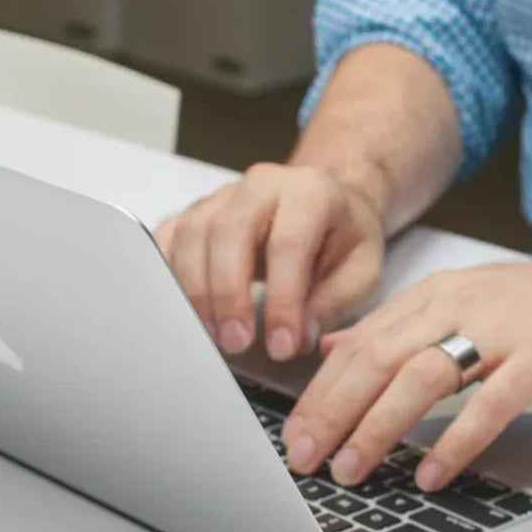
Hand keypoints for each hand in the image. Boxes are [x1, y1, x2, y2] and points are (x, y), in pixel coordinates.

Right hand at [154, 164, 384, 360]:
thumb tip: (298, 335)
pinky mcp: (195, 210)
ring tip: (213, 336)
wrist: (327, 203)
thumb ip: (334, 302)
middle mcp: (262, 185)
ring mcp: (223, 195)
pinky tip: (179, 309)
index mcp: (310, 193)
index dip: (282, 300)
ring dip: (196, 290)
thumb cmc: (344, 238)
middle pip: (228, 231)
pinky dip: (167, 274)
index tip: (282, 346)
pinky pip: (169, 236)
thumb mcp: (363, 271)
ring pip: (192, 233)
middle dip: (227, 294)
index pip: (288, 244)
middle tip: (235, 343)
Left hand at [282, 257, 531, 490]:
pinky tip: (431, 472)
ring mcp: (501, 330)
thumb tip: (333, 346)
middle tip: (304, 458)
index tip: (293, 434)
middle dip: (333, 412)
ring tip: (351, 469)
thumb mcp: (458, 304)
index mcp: (433, 296)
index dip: (320, 392)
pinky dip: (457, 438)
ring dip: (380, 427)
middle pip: (379, 358)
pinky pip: (491, 401)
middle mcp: (458, 306)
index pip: (361, 344)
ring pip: (423, 376)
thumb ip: (395, 326)